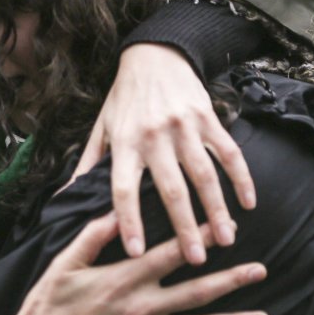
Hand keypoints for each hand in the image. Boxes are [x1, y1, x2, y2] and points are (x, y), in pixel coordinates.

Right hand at [14, 214, 267, 314]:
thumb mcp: (66, 262)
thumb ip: (94, 236)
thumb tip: (121, 212)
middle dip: (231, 280)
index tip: (226, 226)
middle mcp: (141, 308)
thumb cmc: (49, 302)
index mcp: (124, 279)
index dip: (200, 238)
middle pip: (195, 292)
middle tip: (261, 270)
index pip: (171, 254)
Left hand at [66, 44, 255, 264]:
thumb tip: (65, 196)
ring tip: (225, 239)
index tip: (136, 252)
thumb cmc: (123, 98)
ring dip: (217, 209)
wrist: (154, 55)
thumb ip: (88, 163)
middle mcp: (153, 136)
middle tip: (195, 259)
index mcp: (124, 143)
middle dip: (184, 227)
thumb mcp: (101, 126)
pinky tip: (248, 203)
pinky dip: (241, 178)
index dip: (128, 221)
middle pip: (170, 189)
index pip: (123, 189)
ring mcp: (183, 127)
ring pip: (203, 175)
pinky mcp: (207, 118)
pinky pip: (228, 152)